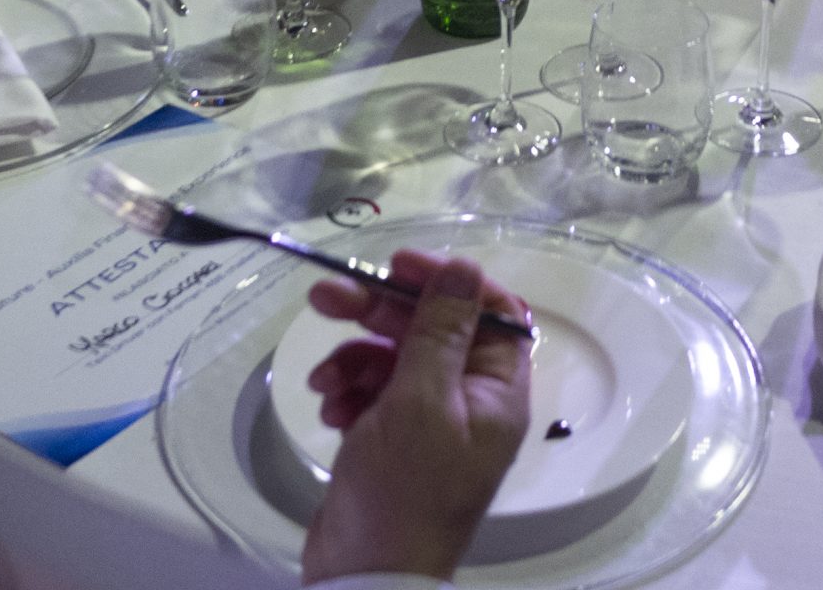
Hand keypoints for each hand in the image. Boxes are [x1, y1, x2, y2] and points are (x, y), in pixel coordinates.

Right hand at [300, 252, 532, 583]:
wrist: (365, 576)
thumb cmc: (404, 489)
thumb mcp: (423, 401)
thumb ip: (441, 330)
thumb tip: (463, 267)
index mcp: (497, 391)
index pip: (488, 310)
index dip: (445, 280)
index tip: (399, 264)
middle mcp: (469, 400)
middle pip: (430, 328)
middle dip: (379, 311)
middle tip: (327, 295)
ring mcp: (429, 420)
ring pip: (394, 357)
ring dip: (355, 357)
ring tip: (324, 379)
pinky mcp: (391, 438)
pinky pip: (372, 392)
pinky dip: (348, 391)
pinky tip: (329, 407)